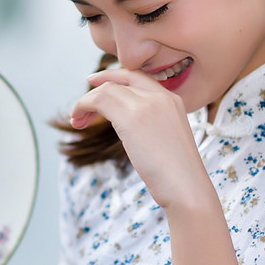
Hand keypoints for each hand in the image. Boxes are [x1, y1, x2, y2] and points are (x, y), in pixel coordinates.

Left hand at [70, 67, 209, 209]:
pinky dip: (83, 106)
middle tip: (80, 106)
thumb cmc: (178, 175)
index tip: (96, 83)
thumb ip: (151, 126)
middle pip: (120, 80)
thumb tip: (128, 128)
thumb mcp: (167, 140)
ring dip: (86, 103)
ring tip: (77, 121)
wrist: (187, 188)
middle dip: (96, 87)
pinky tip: (78, 122)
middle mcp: (161, 97)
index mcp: (173, 100)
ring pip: (106, 89)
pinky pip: (99, 100)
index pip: (138, 77)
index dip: (114, 77)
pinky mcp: (132, 118)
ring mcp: (147, 105)